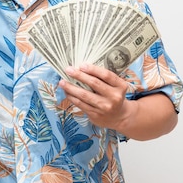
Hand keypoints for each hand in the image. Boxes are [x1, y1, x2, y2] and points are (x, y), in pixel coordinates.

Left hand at [59, 63, 177, 138]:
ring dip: (71, 87)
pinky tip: (67, 92)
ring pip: (84, 95)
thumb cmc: (113, 95)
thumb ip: (103, 78)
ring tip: (62, 82)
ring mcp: (105, 107)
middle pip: (94, 83)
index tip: (81, 65)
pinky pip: (81, 104)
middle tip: (68, 70)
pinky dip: (72, 97)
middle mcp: (114, 97)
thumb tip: (82, 67)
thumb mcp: (115, 86)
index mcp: (121, 86)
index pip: (107, 75)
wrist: (119, 117)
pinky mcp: (96, 115)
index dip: (93, 69)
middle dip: (79, 75)